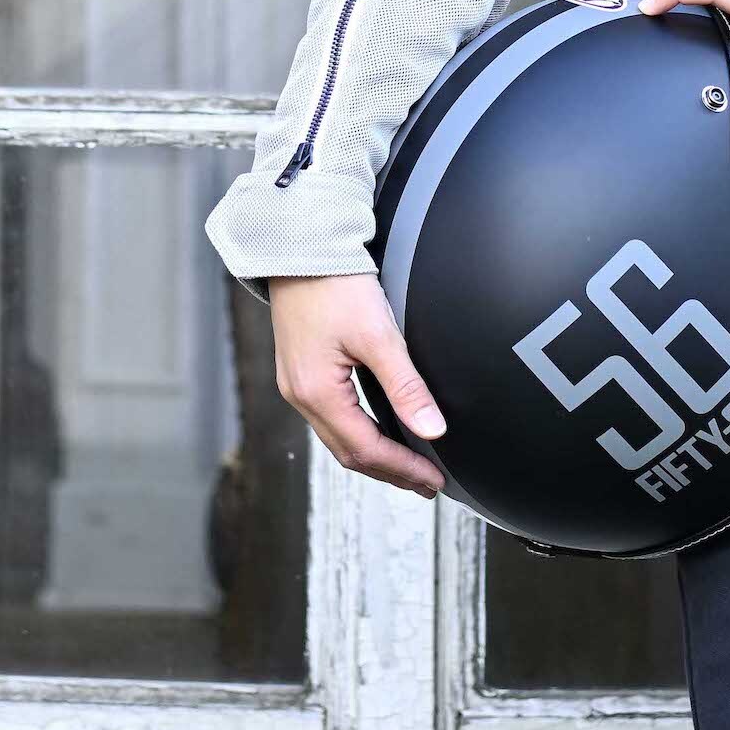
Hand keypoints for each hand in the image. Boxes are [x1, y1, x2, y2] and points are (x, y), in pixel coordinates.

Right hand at [268, 271, 448, 497]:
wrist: (300, 247)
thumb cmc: (333, 282)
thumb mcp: (378, 334)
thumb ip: (406, 386)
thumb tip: (432, 429)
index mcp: (316, 392)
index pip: (366, 449)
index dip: (402, 469)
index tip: (432, 480)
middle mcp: (300, 395)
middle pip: (349, 452)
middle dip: (389, 471)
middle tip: (425, 483)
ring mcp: (298, 384)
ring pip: (339, 438)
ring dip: (375, 455)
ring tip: (408, 465)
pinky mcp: (301, 372)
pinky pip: (332, 418)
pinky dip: (360, 433)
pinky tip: (378, 431)